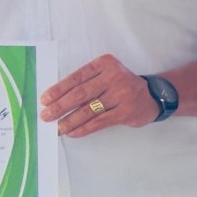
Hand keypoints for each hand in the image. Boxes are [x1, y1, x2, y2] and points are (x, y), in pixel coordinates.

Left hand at [41, 55, 158, 137]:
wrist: (152, 96)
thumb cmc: (122, 86)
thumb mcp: (106, 75)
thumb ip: (87, 83)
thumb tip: (57, 101)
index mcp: (104, 64)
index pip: (77, 77)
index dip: (59, 89)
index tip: (45, 99)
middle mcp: (114, 77)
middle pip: (81, 93)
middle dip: (60, 106)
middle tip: (47, 116)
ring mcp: (121, 94)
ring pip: (89, 110)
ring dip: (70, 121)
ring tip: (57, 128)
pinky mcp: (126, 111)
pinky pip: (99, 122)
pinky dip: (84, 128)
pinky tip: (73, 132)